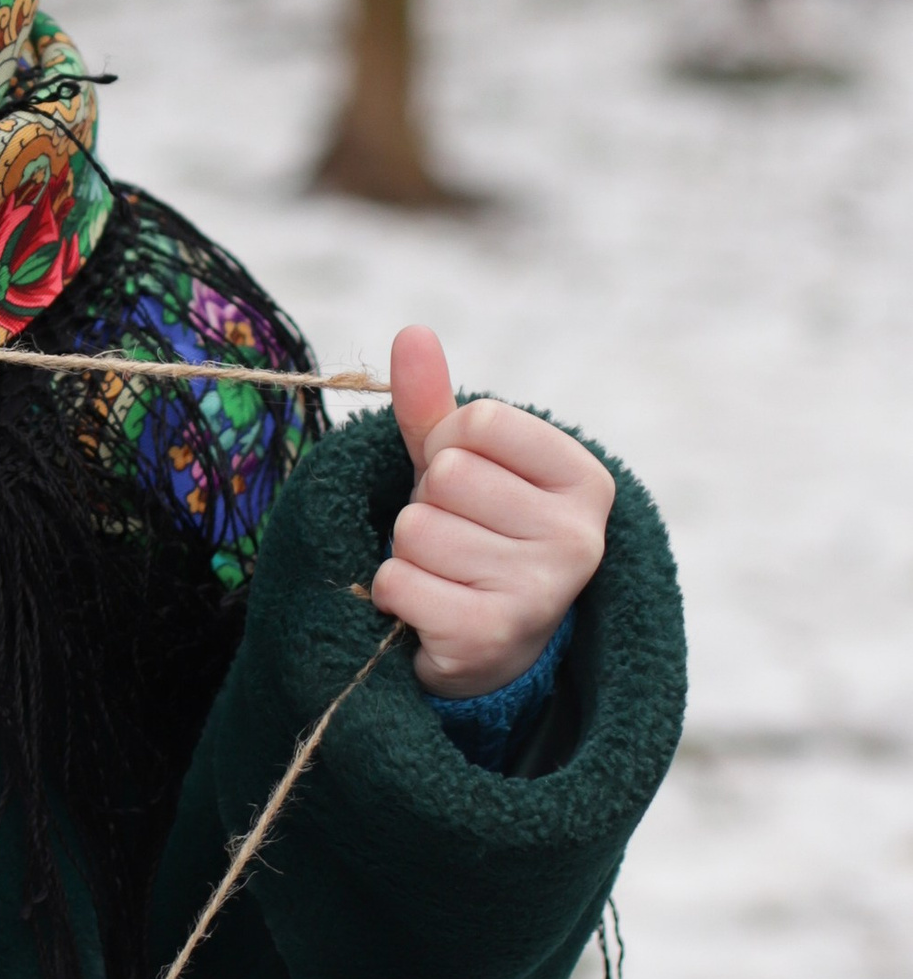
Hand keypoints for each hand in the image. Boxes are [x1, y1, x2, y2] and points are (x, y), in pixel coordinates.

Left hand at [370, 327, 613, 698]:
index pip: (478, 422)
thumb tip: (412, 332)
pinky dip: (393, 593)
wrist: (491, 647)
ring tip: (446, 574)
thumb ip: (434, 402)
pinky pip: (397, 581)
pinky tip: (430, 609)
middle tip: (457, 537)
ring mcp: (540, 590)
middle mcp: (578, 537)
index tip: (469, 487)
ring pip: (415, 530)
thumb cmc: (478, 534)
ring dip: (409, 552)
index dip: (447, 448)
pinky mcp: (491, 637)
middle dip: (428, 503)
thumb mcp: (462, 463)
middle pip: (446, 476)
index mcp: (585, 480)